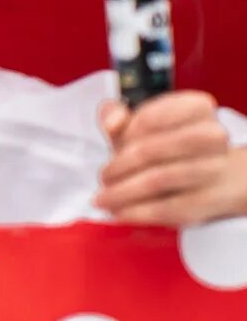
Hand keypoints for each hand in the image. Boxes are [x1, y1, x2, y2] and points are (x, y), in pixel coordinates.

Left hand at [97, 93, 246, 226]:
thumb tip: (112, 122)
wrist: (216, 177)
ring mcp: (214, 168)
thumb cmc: (171, 148)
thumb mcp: (142, 127)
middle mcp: (212, 135)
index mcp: (197, 107)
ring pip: (158, 180)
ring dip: (122, 192)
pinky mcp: (208, 200)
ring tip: (104, 198)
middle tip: (103, 178)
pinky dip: (136, 212)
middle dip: (119, 167)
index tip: (115, 146)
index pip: (149, 118)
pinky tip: (119, 212)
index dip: (124, 136)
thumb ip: (118, 115)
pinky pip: (166, 208)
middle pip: (151, 151)